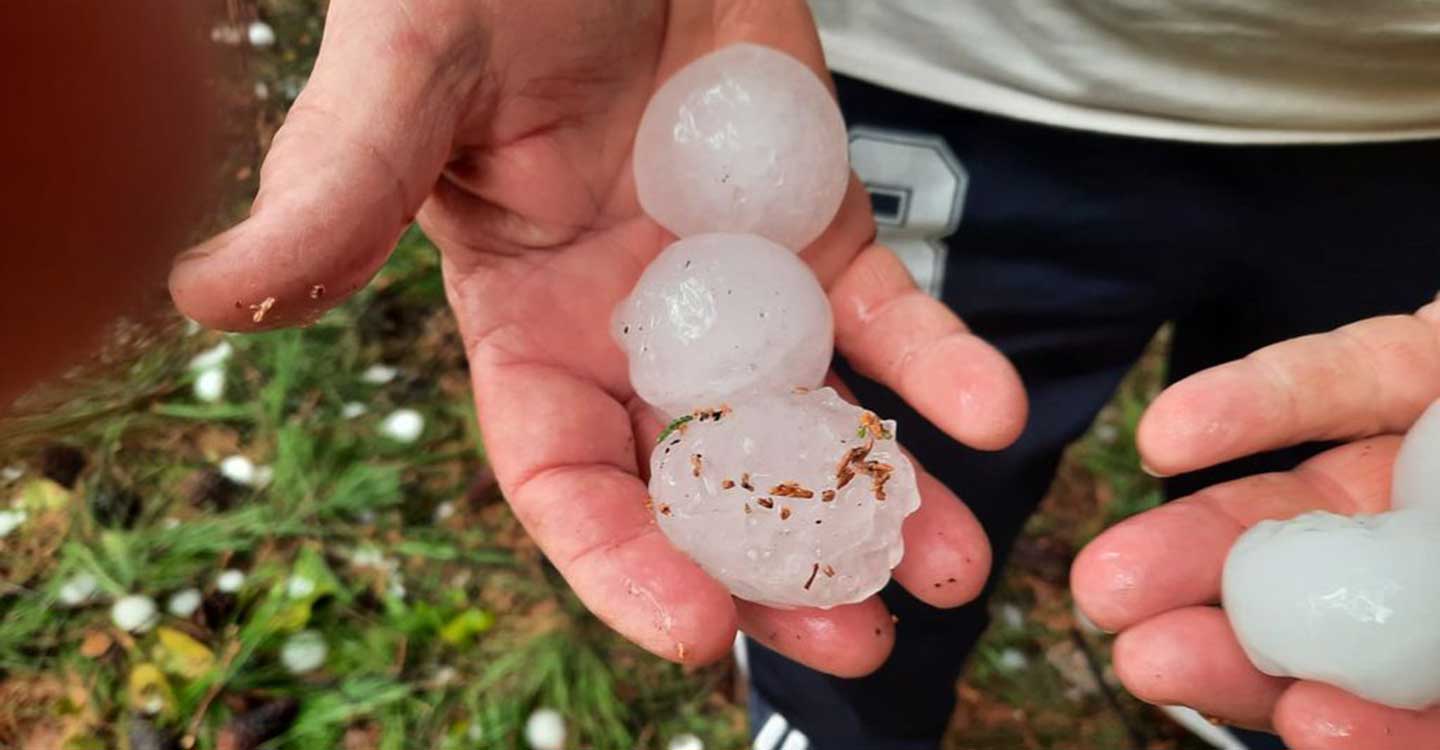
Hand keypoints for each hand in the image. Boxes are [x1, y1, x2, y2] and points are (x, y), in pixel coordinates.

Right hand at [171, 0, 1026, 674]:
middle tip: (854, 637)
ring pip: (811, 422)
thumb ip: (338, 190)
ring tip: (952, 568)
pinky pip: (890, 314)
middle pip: (706, 482)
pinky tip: (993, 413)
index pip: (566, 475)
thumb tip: (203, 298)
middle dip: (775, 568)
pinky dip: (940, 365)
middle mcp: (637, 331)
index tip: (696, 632)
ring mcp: (742, 291)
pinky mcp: (824, 231)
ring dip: (883, 499)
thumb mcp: (411, 73)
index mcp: (527, 324)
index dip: (621, 559)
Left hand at [1072, 300, 1439, 747]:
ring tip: (1105, 583)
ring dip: (1199, 542)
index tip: (1305, 722)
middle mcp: (1434, 553)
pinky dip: (1249, 407)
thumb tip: (1376, 679)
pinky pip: (1323, 381)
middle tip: (1139, 660)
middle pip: (1325, 614)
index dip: (1369, 724)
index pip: (1415, 695)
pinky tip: (1162, 439)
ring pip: (1294, 509)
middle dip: (1232, 643)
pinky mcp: (1403, 361)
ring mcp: (1419, 461)